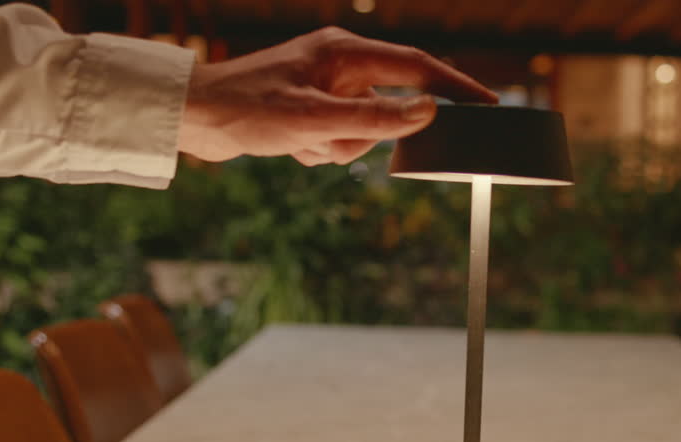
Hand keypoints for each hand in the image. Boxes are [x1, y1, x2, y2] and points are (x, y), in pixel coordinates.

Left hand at [178, 27, 498, 165]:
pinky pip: (338, 140)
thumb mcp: (315, 119)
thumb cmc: (247, 109)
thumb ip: (375, 117)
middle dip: (361, 134)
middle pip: (388, 108)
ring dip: (335, 146)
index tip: (488, 106)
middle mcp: (341, 65)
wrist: (192, 119)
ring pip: (363, 131)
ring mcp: (328, 88)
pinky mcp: (313, 110)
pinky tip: (288, 145)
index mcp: (346, 52)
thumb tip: (427, 111)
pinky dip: (318, 150)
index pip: (417, 67)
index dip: (455, 88)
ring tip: (297, 141)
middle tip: (325, 137)